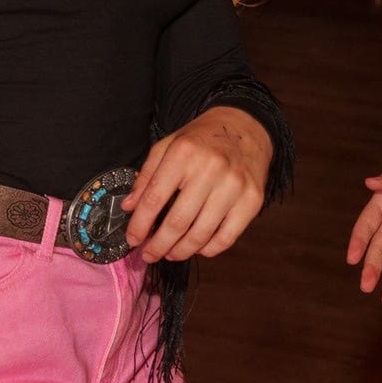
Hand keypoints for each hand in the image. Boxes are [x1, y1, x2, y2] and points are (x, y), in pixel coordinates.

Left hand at [123, 107, 272, 263]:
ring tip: (170, 253)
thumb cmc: (202, 139)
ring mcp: (234, 186)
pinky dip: (208, 250)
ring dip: (180, 251)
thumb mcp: (168, 146)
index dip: (139, 225)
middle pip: (177, 222)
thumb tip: (129, 207)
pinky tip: (197, 248)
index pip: (154, 199)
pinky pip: (226, 238)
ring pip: (201, 235)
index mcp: (184, 152)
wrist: (245, 127)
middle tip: (149, 255)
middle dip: (158, 245)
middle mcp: (211, 169)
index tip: (132, 239)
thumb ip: (146, 176)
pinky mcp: (252, 201)